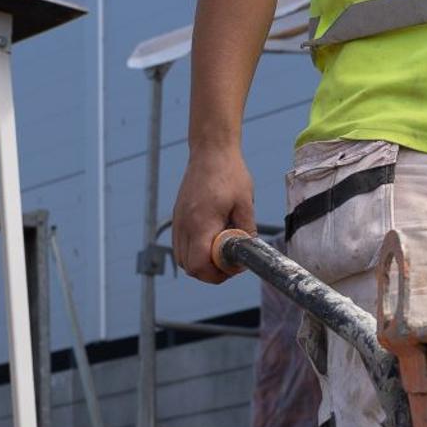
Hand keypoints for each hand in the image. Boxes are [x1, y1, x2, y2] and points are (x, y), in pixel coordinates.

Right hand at [172, 145, 255, 283]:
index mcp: (202, 223)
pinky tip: (211, 241)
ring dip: (200, 263)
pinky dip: (193, 251)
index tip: (234, 266)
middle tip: (230, 264)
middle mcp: (185, 225)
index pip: (199, 265)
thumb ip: (247, 229)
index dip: (217, 274)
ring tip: (221, 253)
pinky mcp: (177, 216)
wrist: (211, 151)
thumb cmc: (230, 173)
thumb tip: (249, 249)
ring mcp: (178, 221)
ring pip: (182, 258)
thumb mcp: (245, 203)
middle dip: (210, 272)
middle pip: (189, 267)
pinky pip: (180, 245)